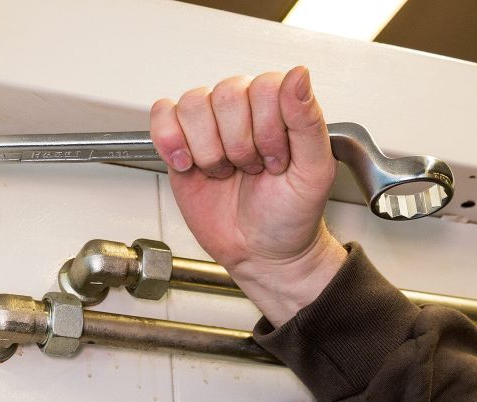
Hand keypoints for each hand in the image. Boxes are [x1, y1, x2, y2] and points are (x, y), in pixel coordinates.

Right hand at [150, 66, 345, 326]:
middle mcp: (243, 109)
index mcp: (280, 106)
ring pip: (193, 104)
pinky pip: (162, 116)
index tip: (276, 161)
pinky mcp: (179, 144)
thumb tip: (299, 75)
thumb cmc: (291, 214)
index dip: (267, 128)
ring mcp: (209, 125)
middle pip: (225, 94)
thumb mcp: (314, 171)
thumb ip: (308, 120)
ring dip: (208, 148)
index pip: (263, 86)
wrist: (261, 252)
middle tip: (250, 170)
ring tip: (223, 171)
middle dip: (238, 144)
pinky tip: (188, 164)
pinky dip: (170, 140)